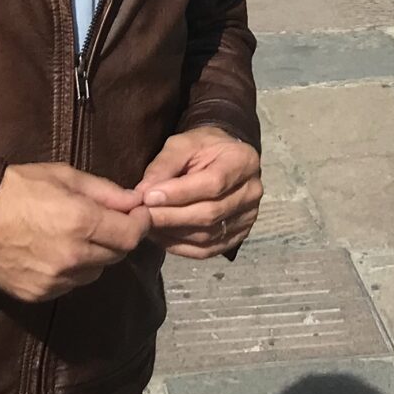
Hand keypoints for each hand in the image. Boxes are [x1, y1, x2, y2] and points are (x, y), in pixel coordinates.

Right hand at [0, 163, 150, 302]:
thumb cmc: (17, 188)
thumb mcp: (63, 176)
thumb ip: (105, 191)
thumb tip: (134, 201)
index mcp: (82, 223)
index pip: (132, 235)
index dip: (140, 223)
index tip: (137, 213)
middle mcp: (74, 257)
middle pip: (117, 255)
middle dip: (118, 237)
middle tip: (107, 222)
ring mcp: (56, 280)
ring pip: (95, 272)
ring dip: (96, 256)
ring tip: (77, 237)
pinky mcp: (40, 295)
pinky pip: (71, 284)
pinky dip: (73, 270)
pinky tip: (56, 253)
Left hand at [140, 127, 262, 259]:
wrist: (224, 158)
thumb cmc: (202, 147)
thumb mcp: (182, 144)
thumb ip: (164, 165)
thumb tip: (143, 193)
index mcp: (243, 161)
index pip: (213, 183)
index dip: (179, 194)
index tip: (148, 197)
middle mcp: (252, 191)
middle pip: (210, 213)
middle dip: (171, 216)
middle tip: (141, 215)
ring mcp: (248, 217)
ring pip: (207, 235)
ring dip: (172, 233)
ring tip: (147, 224)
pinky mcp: (239, 235)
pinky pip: (208, 250)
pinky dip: (181, 247)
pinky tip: (162, 236)